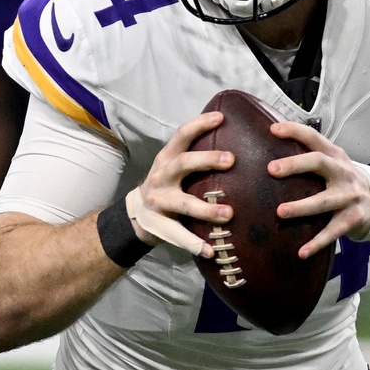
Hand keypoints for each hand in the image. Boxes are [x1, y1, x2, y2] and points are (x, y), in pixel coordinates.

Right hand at [125, 110, 233, 257]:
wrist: (136, 214)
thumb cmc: (166, 183)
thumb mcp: (173, 165)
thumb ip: (195, 155)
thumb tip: (234, 136)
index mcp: (166, 158)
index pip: (181, 135)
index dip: (199, 124)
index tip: (221, 117)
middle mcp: (161, 177)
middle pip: (183, 164)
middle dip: (206, 160)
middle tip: (231, 160)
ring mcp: (159, 202)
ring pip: (184, 203)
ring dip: (206, 209)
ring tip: (228, 214)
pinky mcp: (160, 225)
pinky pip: (179, 235)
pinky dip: (195, 244)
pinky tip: (211, 251)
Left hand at [267, 121, 369, 258]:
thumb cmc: (343, 181)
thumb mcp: (333, 164)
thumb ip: (310, 158)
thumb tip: (270, 151)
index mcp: (335, 156)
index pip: (314, 138)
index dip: (295, 131)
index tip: (273, 130)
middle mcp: (343, 173)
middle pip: (319, 163)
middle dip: (296, 164)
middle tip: (272, 170)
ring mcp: (349, 196)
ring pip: (324, 201)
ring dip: (302, 207)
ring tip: (280, 212)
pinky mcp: (353, 218)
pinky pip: (332, 231)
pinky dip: (317, 242)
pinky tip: (301, 252)